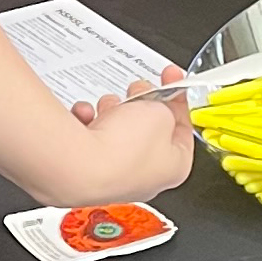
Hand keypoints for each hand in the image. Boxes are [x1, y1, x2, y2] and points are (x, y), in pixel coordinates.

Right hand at [39, 74, 192, 206]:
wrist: (78, 164)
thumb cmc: (123, 149)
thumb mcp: (161, 113)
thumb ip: (165, 107)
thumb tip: (156, 107)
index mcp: (174, 168)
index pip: (183, 130)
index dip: (178, 100)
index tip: (173, 82)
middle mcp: (144, 178)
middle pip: (148, 131)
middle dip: (142, 105)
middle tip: (139, 89)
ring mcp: (113, 176)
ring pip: (117, 133)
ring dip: (113, 112)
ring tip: (110, 105)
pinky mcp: (86, 170)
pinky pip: (90, 138)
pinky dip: (87, 122)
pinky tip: (87, 116)